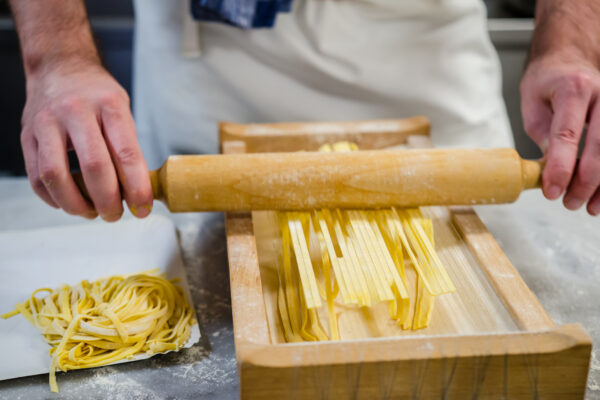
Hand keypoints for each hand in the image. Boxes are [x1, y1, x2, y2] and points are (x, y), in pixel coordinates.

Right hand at [20, 58, 152, 220]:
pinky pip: (36, 176)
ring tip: (92, 212)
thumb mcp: (122, 109)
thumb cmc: (97, 94)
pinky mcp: (27, 135)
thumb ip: (127, 147)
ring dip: (77, 204)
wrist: (59, 67)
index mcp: (108, 105)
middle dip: (108, 201)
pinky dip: (53, 198)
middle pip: (93, 167)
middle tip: (117, 215)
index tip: (143, 207)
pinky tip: (68, 203)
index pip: (125, 153)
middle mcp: (76, 111)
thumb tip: (137, 191)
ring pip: (56, 175)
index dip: (137, 186)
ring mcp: (47, 123)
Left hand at [520, 53, 599, 214]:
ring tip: (591, 208)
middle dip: (585, 181)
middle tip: (569, 203)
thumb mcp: (532, 101)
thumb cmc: (549, 80)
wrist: (573, 54)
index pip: (567, 133)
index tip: (551, 190)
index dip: (560, 166)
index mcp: (573, 88)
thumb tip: (551, 167)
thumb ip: (542, 133)